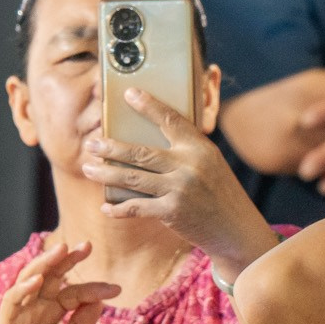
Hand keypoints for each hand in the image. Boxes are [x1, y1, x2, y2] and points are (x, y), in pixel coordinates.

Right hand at [0, 240, 121, 323]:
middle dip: (68, 259)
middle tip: (87, 245)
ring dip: (45, 263)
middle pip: (52, 276)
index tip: (116, 289)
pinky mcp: (7, 323)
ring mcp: (21, 312)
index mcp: (52, 311)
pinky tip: (38, 279)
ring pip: (31, 279)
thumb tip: (100, 301)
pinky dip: (24, 288)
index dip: (94, 288)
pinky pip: (13, 300)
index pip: (74, 292)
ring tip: (61, 249)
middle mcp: (36, 306)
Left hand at [81, 88, 272, 266]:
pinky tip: (106, 207)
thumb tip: (150, 143)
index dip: (149, 106)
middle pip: (140, 152)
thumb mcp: (210, 164)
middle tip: (91, 143)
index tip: (129, 94)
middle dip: (111, 148)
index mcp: (199, 147)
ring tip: (88, 168)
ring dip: (106, 173)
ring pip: (133, 178)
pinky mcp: (172, 211)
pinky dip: (118, 209)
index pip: (170, 120)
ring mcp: (179, 188)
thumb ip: (186, 151)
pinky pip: (137, 207)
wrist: (236, 229)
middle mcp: (189, 165)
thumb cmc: (220, 194)